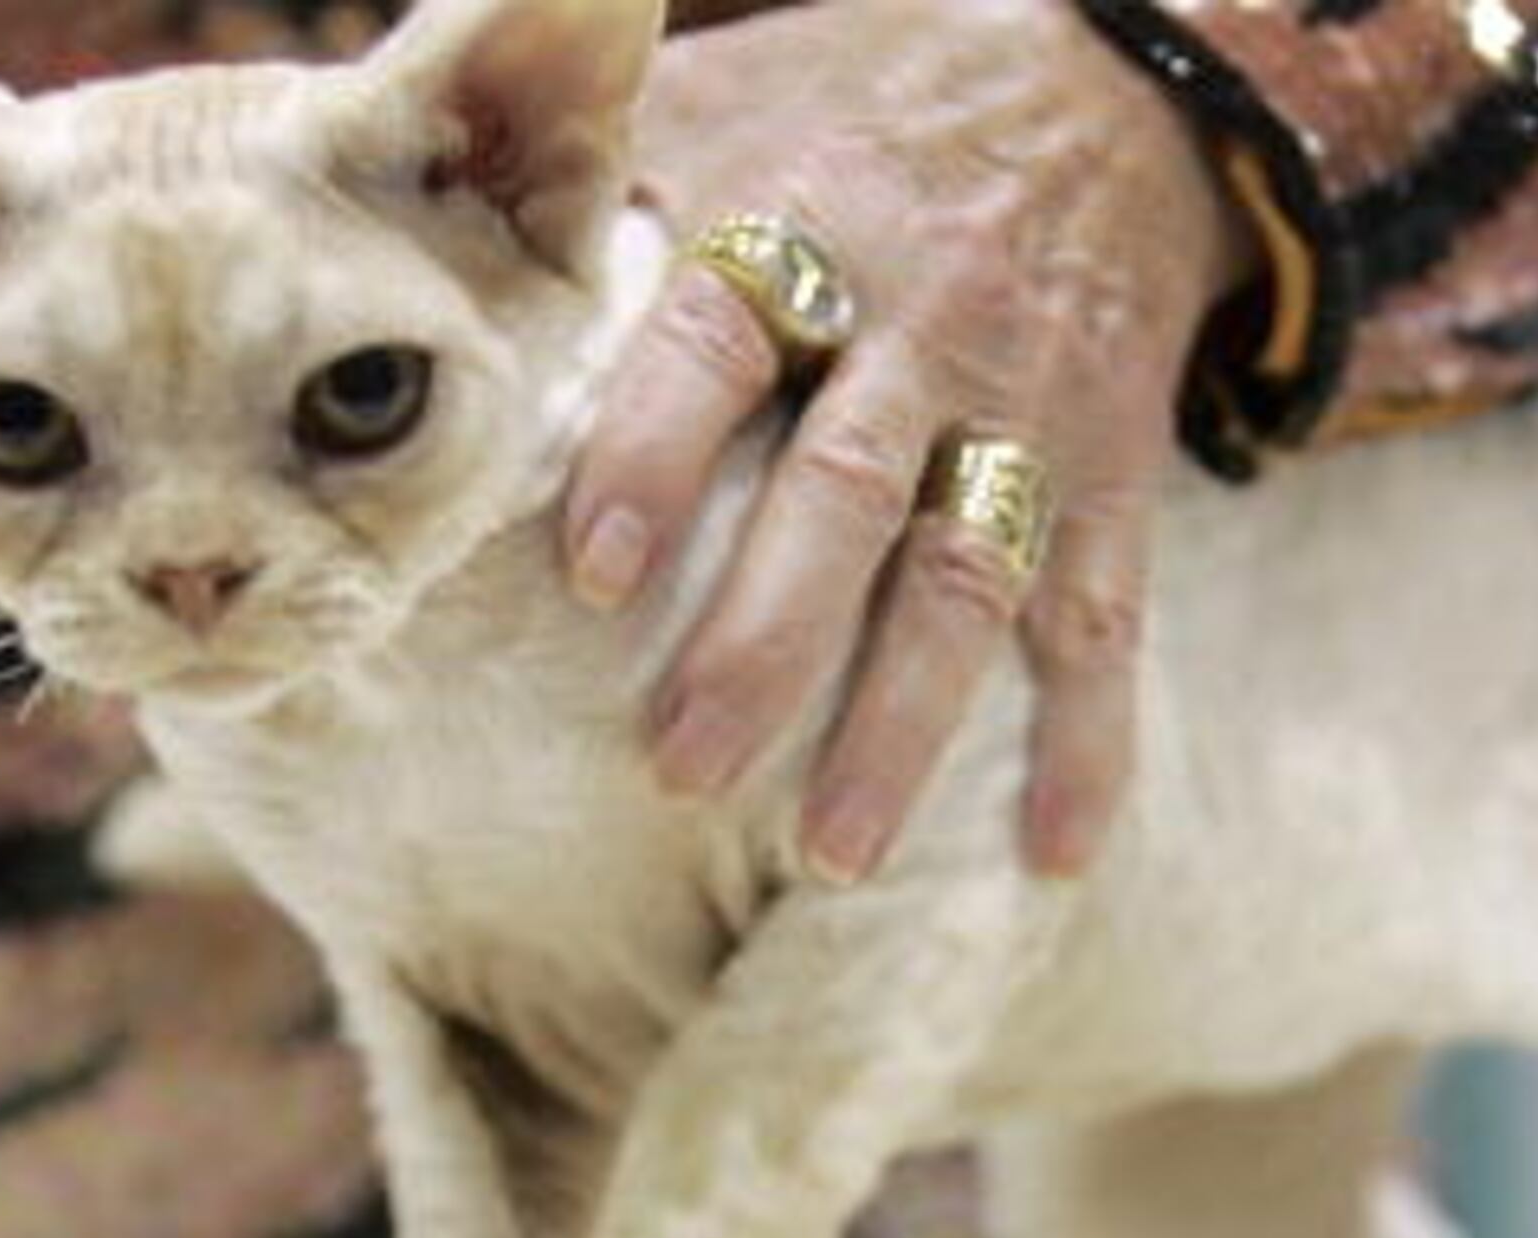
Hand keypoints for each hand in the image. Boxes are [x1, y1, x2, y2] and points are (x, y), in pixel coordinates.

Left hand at [560, 0, 1255, 880]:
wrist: (1113, 79)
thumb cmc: (863, 107)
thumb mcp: (732, 97)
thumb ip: (602, 187)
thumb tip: (424, 272)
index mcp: (808, 220)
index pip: (720, 340)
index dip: (655, 452)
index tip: (591, 577)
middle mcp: (926, 321)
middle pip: (846, 493)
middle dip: (767, 642)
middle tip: (681, 769)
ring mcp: (1028, 408)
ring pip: (970, 580)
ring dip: (905, 726)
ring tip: (834, 856)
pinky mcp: (1111, 471)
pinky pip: (1106, 617)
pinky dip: (1090, 742)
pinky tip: (1052, 857)